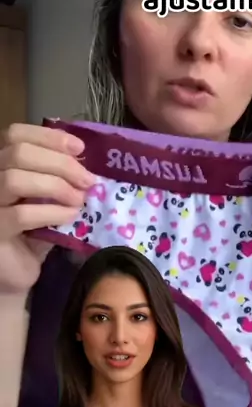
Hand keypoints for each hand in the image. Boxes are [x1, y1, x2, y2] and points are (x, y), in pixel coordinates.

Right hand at [0, 123, 96, 294]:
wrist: (17, 272)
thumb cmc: (32, 232)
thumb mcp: (47, 199)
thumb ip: (58, 177)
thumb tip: (88, 161)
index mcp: (1, 164)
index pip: (15, 134)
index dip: (48, 137)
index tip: (79, 148)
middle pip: (18, 153)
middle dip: (60, 163)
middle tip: (87, 179)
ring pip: (14, 179)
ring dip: (56, 186)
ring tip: (79, 198)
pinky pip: (21, 214)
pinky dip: (51, 211)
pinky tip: (70, 215)